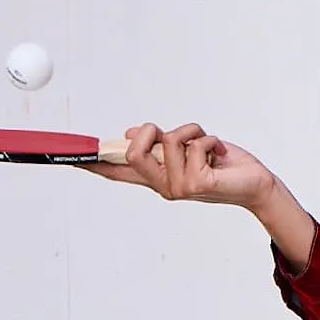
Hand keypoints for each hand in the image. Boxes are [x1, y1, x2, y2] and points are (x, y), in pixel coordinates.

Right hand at [89, 122, 274, 206]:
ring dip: (194, 133)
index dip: (93, 162)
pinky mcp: (196, 185)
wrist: (253, 183)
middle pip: (132, 151)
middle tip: (175, 134)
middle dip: (151, 130)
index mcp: (155, 177)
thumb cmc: (221, 165)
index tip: (66, 156)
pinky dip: (210, 140)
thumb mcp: (185, 149)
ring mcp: (177, 188)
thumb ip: (159, 145)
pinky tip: (220, 156)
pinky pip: (194, 143)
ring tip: (208, 148)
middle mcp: (162, 186)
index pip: (116, 170)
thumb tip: (130, 134)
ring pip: (170, 140)